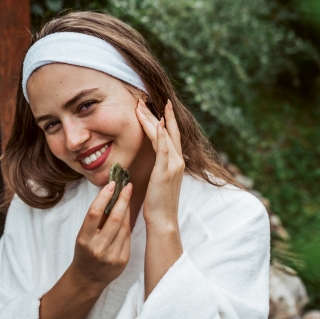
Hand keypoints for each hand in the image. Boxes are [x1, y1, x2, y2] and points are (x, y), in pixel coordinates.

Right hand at [70, 181, 132, 290]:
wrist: (88, 278)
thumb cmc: (85, 252)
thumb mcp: (83, 236)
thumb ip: (96, 219)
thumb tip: (109, 194)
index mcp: (84, 240)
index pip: (94, 213)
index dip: (103, 197)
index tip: (111, 184)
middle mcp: (98, 248)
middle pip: (114, 218)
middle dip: (122, 199)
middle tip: (127, 186)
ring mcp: (111, 256)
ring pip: (124, 226)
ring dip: (127, 209)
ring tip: (128, 196)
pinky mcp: (122, 260)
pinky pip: (128, 237)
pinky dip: (128, 223)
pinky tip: (128, 214)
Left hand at [135, 99, 184, 227]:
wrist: (164, 220)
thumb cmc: (159, 203)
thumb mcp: (160, 180)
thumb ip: (160, 167)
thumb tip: (154, 159)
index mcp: (176, 162)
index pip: (171, 134)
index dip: (165, 118)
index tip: (157, 105)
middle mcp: (178, 160)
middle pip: (168, 130)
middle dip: (157, 113)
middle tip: (144, 98)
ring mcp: (173, 165)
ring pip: (163, 135)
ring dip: (152, 119)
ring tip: (142, 105)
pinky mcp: (165, 171)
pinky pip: (164, 149)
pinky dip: (161, 135)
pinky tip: (158, 123)